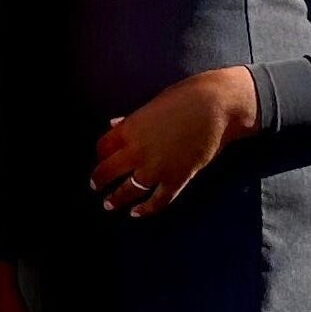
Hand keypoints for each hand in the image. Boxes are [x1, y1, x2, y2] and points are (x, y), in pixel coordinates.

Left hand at [90, 67, 258, 216]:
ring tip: (109, 205)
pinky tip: (136, 213)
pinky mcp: (176, 179)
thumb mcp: (152, 105)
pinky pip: (157, 201)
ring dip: (116, 199)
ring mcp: (155, 168)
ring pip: (128, 190)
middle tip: (95, 186)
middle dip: (99, 180)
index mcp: (129, 129)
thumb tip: (114, 124)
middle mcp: (136, 151)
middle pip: (107, 171)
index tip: (101, 158)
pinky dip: (145, 210)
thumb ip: (131, 120)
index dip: (100, 154)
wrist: (215, 107)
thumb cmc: (184, 98)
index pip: (102, 147)